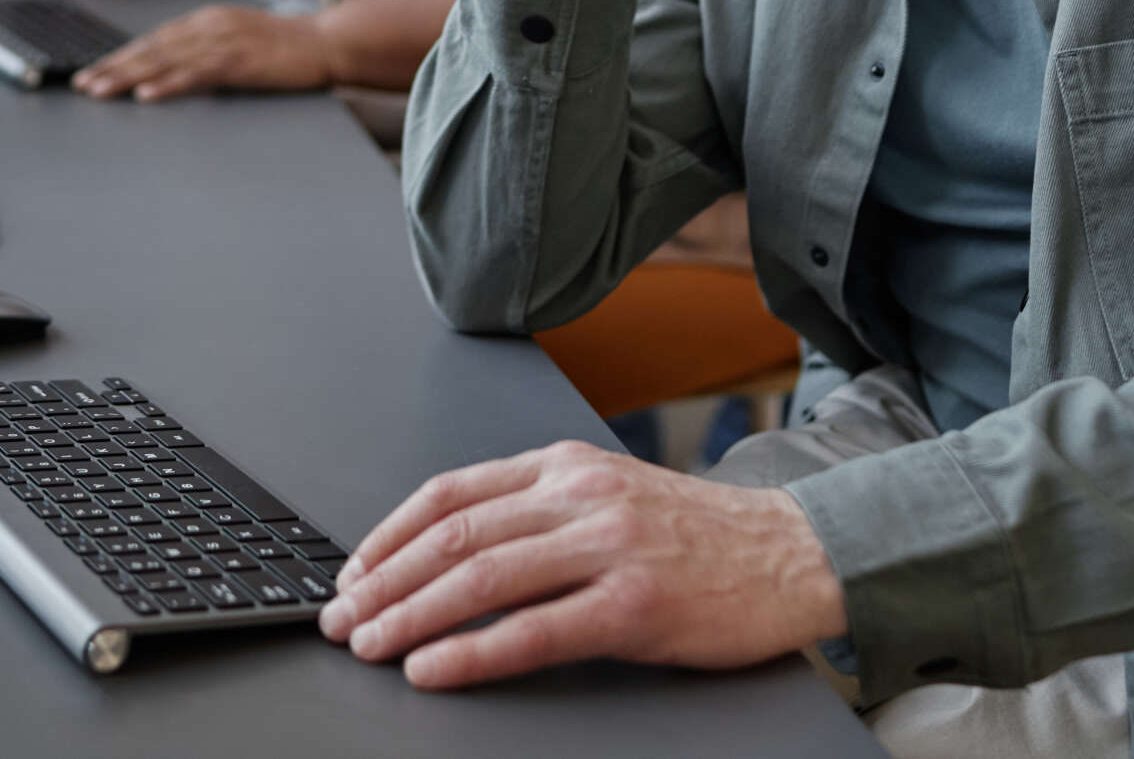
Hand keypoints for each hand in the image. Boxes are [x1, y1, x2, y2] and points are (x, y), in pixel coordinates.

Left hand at [71, 6, 329, 100]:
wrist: (327, 41)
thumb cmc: (285, 47)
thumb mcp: (238, 39)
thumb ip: (206, 48)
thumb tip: (173, 67)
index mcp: (207, 20)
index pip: (153, 39)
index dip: (120, 55)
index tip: (93, 71)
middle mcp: (209, 26)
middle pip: (150, 48)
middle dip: (112, 67)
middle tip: (82, 84)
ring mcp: (224, 42)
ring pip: (165, 60)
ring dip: (128, 76)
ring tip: (100, 90)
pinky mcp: (241, 62)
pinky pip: (197, 74)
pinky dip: (169, 84)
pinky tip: (147, 95)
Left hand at [317, 440, 843, 690]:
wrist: (791, 553)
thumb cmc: (696, 534)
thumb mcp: (609, 494)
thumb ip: (537, 507)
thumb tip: (447, 547)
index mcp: (563, 464)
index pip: (450, 493)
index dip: (388, 534)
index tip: (351, 572)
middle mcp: (579, 496)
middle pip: (455, 537)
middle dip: (384, 581)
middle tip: (342, 619)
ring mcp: (607, 548)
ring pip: (482, 579)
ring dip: (412, 616)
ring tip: (372, 645)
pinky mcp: (635, 605)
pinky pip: (535, 631)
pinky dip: (472, 653)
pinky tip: (435, 669)